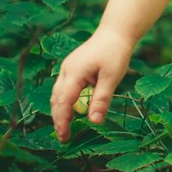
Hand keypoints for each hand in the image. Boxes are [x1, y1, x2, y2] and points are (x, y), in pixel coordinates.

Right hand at [50, 27, 133, 142]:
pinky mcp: (72, 69)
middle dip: (58, 119)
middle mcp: (66, 71)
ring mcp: (68, 69)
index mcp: (74, 73)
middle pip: (56, 100)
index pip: (63, 102)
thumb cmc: (115, 53)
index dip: (62, 121)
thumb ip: (101, 100)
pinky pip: (63, 88)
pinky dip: (64, 102)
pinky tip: (71, 112)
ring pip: (57, 94)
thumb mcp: (112, 78)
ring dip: (60, 111)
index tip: (65, 137)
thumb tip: (94, 122)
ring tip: (66, 128)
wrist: (115, 33)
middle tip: (64, 138)